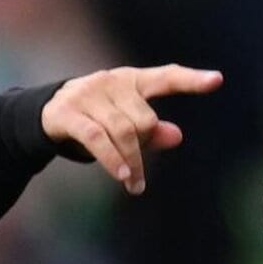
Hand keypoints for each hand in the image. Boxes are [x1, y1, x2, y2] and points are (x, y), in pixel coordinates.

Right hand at [40, 64, 222, 194]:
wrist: (45, 113)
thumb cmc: (95, 119)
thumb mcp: (125, 123)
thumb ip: (152, 131)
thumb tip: (177, 136)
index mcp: (131, 80)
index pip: (166, 77)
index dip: (191, 80)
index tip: (217, 81)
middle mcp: (111, 81)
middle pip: (144, 119)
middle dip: (145, 148)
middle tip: (139, 176)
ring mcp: (88, 94)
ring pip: (122, 132)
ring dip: (132, 163)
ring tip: (135, 186)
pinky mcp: (68, 112)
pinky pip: (98, 139)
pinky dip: (113, 160)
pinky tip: (124, 176)